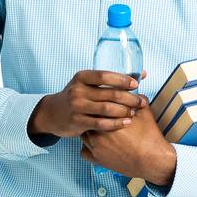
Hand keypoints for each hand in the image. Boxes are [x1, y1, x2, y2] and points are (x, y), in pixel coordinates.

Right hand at [30, 70, 147, 137]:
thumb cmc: (77, 96)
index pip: (104, 76)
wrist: (53, 113)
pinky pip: (101, 123)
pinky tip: (126, 123)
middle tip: (141, 102)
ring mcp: (77, 107)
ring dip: (124, 111)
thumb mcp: (87, 84)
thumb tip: (142, 73)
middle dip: (129, 98)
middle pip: (109, 94)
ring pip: (107, 109)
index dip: (122, 79)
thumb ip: (111, 80)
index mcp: (81, 77)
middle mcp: (78, 91)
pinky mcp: (78, 122)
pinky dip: (116, 123)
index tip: (136, 84)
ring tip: (134, 112)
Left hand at [79, 97, 177, 185]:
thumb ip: (136, 100)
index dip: (100, 105)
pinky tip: (98, 145)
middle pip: (88, 119)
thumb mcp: (145, 113)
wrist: (152, 160)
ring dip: (90, 132)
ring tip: (100, 131)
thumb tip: (134, 94)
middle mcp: (97, 132)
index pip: (96, 106)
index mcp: (107, 118)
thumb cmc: (149, 137)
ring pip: (84, 135)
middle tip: (102, 118)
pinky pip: (83, 152)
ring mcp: (95, 147)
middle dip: (94, 118)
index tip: (104, 106)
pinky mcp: (97, 160)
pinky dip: (88, 148)